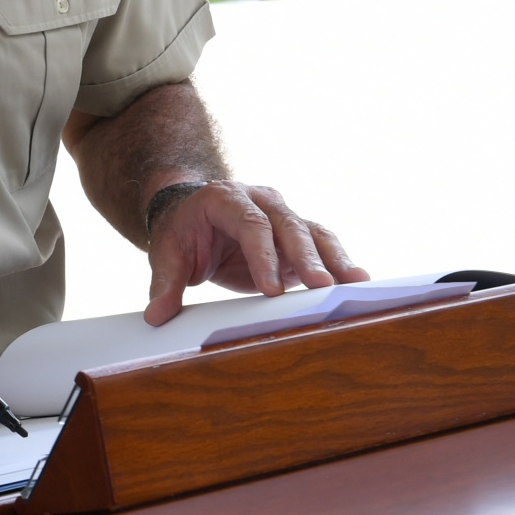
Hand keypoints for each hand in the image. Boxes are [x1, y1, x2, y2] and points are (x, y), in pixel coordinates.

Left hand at [143, 180, 366, 326]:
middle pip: (288, 225)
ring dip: (335, 259)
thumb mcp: (167, 252)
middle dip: (307, 257)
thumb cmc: (182, 232)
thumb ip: (164, 282)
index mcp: (225, 198)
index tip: (272, 290)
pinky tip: (358, 285)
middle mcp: (261, 201)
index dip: (262, 256)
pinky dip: (340, 264)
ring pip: (314, 232)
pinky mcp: (297, 237)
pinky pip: (323, 247)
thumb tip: (156, 315)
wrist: (192, 213)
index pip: (249, 224)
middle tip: (323, 288)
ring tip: (358, 285)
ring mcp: (283, 216)